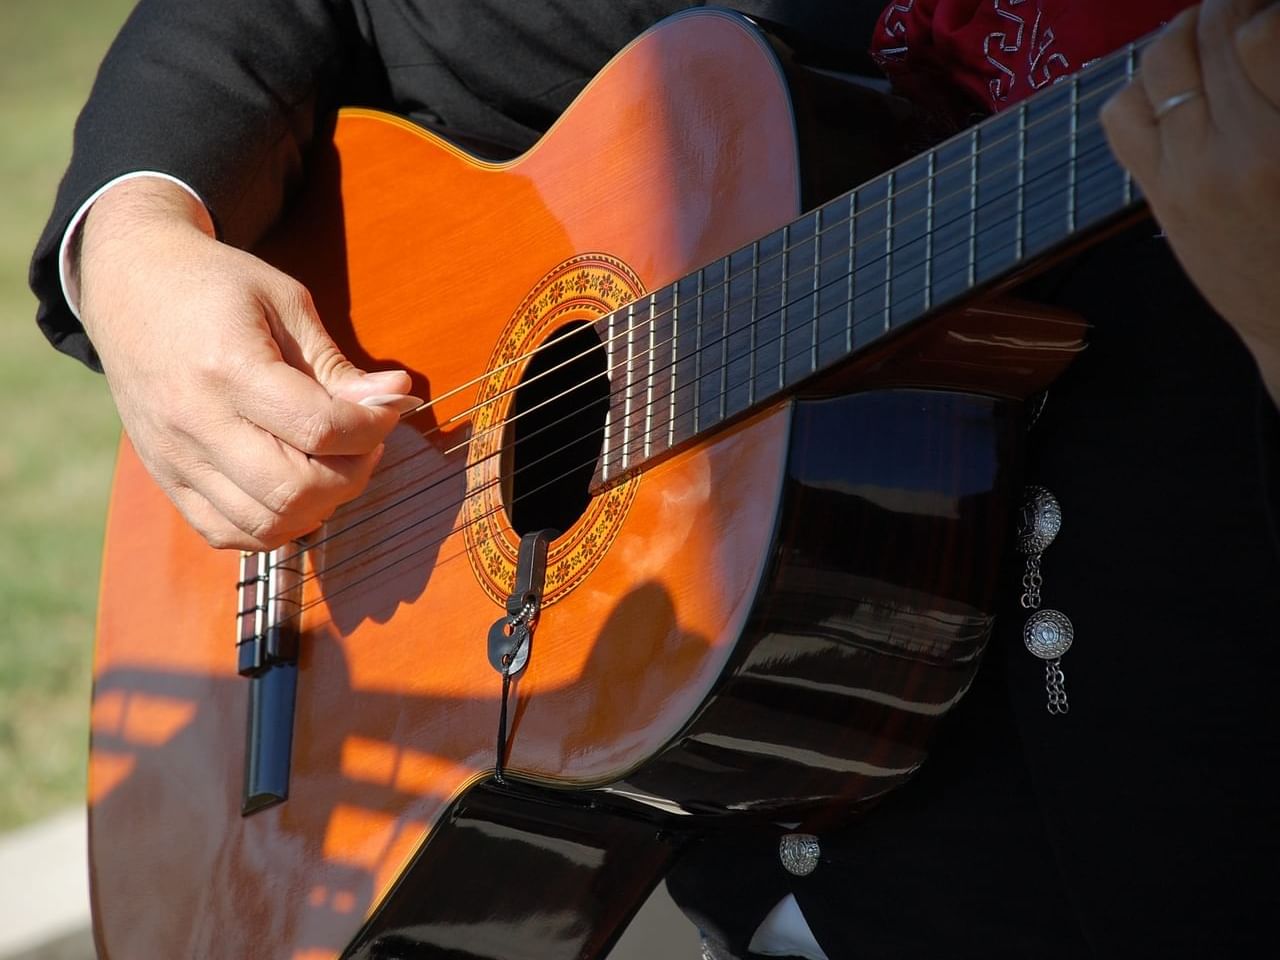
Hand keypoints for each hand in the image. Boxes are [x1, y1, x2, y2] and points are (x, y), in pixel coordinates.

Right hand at [78, 178, 417, 550]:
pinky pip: (227, 532)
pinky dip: (273, 525)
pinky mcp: (165, 478)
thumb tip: (396, 398)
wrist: (129, 286)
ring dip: (319, 505)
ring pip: (265, 522)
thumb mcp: (285, 304)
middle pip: (295, 489)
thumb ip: (336, 364)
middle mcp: (196, 422)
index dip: (371, 429)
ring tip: (334, 465)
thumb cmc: (216, 287)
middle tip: (365, 442)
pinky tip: (294, 490)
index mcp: (229, 368)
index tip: (387, 410)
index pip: (319, 429)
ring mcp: (175, 458)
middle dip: (353, 473)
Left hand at [1101, 0, 1279, 403]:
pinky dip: (1141, 84)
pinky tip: (1175, 82)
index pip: (1262, 32)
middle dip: (1230, 7)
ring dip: (1186, 31)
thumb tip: (1266, 37)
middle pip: (1209, 36)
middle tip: (1248, 10)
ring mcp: (1182, 175)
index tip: (1270, 15)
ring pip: (1159, 65)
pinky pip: (1123, 116)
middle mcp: (1228, 154)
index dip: (1266, 11)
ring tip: (1213, 29)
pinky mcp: (1157, 195)